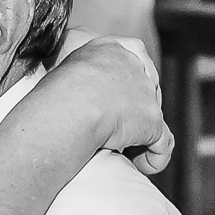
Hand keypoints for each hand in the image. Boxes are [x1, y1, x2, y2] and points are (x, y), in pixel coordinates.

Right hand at [48, 31, 173, 174]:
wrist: (69, 106)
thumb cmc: (50, 91)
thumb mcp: (55, 66)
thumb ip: (68, 70)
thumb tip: (52, 73)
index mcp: (109, 49)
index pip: (129, 61)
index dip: (122, 85)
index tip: (108, 102)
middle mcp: (133, 65)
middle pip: (145, 88)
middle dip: (134, 110)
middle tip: (112, 130)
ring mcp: (146, 94)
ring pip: (152, 116)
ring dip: (141, 136)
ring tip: (123, 153)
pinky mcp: (153, 121)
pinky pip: (163, 144)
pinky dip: (155, 158)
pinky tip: (141, 166)